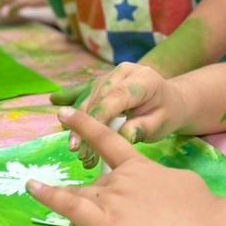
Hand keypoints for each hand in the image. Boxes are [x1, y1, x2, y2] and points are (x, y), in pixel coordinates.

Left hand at [27, 107, 216, 225]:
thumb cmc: (203, 209)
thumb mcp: (180, 184)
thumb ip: (161, 183)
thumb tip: (159, 190)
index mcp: (142, 166)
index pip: (108, 141)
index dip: (85, 125)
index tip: (65, 113)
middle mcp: (123, 178)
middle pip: (95, 183)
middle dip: (95, 199)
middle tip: (109, 217)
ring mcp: (113, 198)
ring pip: (82, 196)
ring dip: (71, 201)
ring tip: (68, 207)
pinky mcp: (106, 222)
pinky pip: (71, 206)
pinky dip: (48, 195)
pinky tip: (31, 186)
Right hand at [72, 63, 186, 167]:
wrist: (170, 100)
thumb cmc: (166, 113)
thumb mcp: (161, 123)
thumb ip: (142, 128)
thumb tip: (122, 137)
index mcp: (142, 79)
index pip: (115, 98)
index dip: (96, 120)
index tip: (83, 143)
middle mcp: (123, 72)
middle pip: (97, 98)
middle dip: (84, 126)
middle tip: (79, 153)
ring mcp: (111, 74)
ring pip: (88, 97)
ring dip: (78, 123)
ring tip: (76, 148)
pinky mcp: (102, 81)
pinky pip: (84, 91)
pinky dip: (72, 101)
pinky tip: (55, 100)